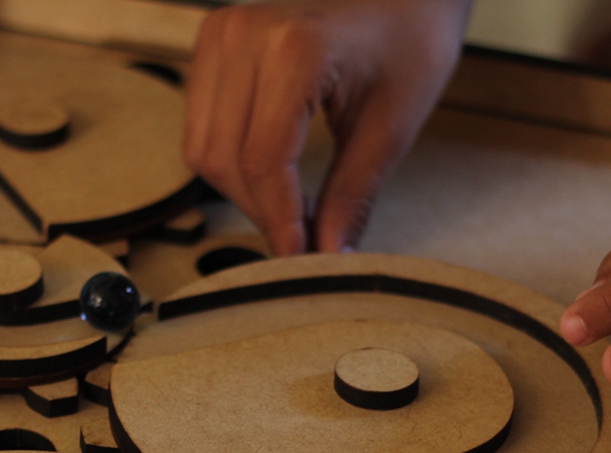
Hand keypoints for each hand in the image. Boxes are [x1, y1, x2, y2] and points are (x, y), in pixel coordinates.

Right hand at [184, 0, 470, 255]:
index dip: (279, 221)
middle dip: (261, 212)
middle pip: (225, 160)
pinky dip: (230, 164)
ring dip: (242, 193)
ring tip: (289, 211)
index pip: (264, 160)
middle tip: (303, 243)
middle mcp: (245, 34)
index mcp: (295, 48)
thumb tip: (326, 258)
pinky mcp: (213, 43)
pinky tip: (271, 178)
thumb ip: (353, 196)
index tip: (299, 260)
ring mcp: (222, 33)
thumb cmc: (410, 40)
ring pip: (203, 150)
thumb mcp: (391, 126)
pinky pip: (201, 127)